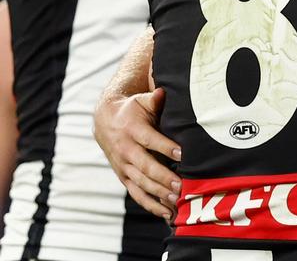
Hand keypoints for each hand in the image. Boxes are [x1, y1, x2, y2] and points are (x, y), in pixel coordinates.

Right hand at [94, 87, 180, 219]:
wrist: (104, 121)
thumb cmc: (131, 109)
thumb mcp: (140, 100)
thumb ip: (154, 99)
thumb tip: (163, 91)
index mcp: (132, 130)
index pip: (150, 140)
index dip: (165, 147)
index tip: (182, 154)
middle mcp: (126, 150)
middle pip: (145, 166)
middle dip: (163, 177)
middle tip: (181, 185)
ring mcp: (124, 166)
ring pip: (141, 183)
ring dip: (158, 194)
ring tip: (176, 201)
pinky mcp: (124, 177)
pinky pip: (137, 194)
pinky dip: (150, 205)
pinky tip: (166, 214)